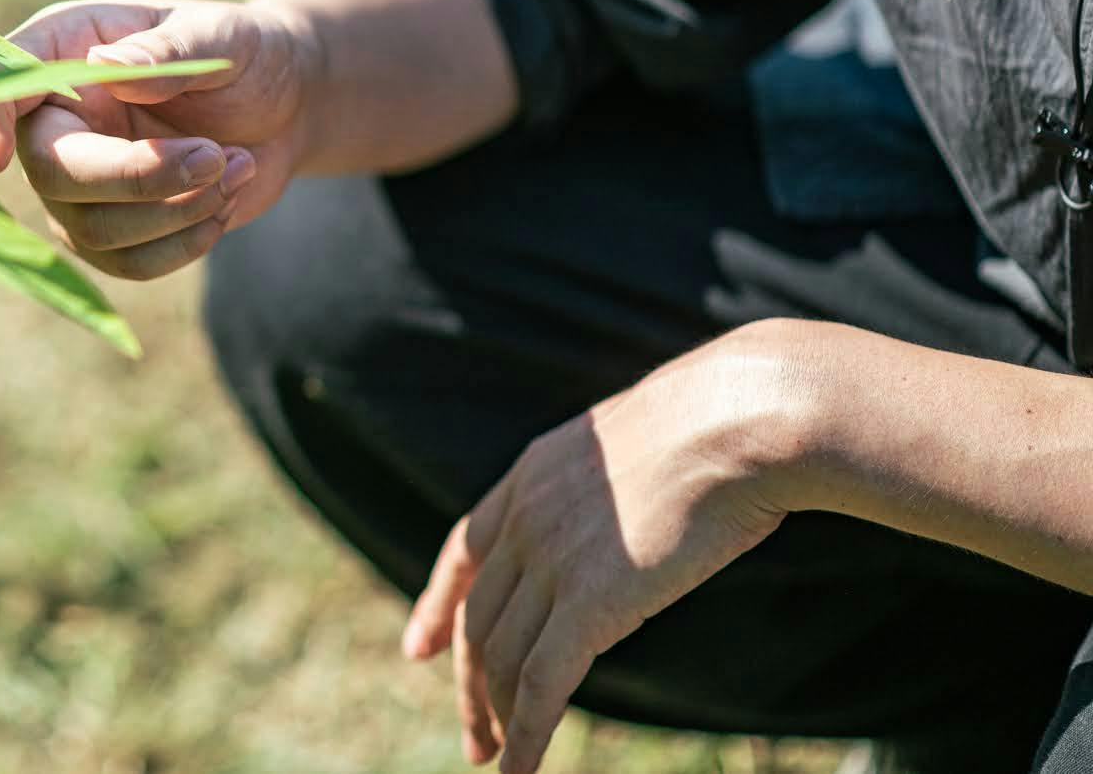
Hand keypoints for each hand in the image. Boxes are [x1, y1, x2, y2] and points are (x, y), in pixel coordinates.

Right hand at [0, 0, 316, 278]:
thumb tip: (104, 69)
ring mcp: (76, 182)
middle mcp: (53, 120)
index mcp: (63, 51)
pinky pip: (129, 264)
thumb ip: (167, 51)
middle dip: (136, 177)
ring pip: (94, 230)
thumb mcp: (222, 35)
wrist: (286, 106)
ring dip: (177, 209)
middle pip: (53, 172)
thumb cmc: (246, 54)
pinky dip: (186, 242)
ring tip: (235, 164)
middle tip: (216, 155)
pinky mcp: (110, 231)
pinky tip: (225, 199)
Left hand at [401, 329, 798, 771]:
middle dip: (469, 684)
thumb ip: (614, 487)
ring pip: (501, 658)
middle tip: (473, 737)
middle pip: (478, 618)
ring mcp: (551, 560)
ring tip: (494, 761)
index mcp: (532, 474)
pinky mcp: (589, 604)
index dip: (437, 603)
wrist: (741, 419)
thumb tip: (637, 512)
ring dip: (494, 717)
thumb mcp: (639, 443)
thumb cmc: (722, 422)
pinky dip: (525, 738)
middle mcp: (526, 518)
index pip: (465, 549)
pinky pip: (541, 686)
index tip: (418, 648)